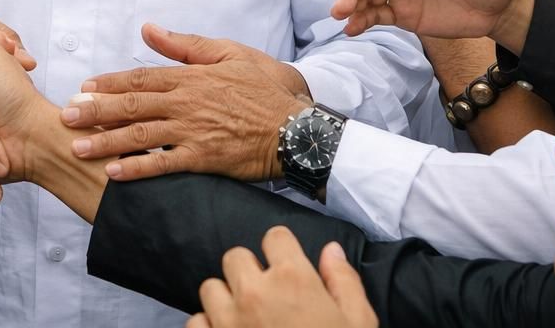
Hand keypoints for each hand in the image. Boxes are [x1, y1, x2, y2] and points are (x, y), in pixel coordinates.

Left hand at [60, 24, 306, 182]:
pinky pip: (164, 165)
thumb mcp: (231, 54)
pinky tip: (114, 173)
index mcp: (191, 77)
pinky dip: (137, 169)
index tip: (84, 88)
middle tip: (66, 117)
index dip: (110, 83)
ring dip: (106, 140)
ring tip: (78, 147)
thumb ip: (187, 44)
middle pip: (132, 105)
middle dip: (95, 111)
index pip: (142, 77)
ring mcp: (193, 131)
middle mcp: (186, 102)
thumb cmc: (268, 89)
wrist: (298, 128)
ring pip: (141, 135)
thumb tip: (150, 28)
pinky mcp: (204, 158)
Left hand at [190, 230, 377, 327]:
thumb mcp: (358, 323)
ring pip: (211, 288)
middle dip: (249, 272)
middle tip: (267, 296)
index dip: (283, 252)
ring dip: (226, 299)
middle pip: (236, 257)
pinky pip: (196, 321)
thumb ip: (344, 282)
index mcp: (293, 279)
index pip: (275, 237)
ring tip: (246, 319)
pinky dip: (209, 327)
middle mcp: (254, 292)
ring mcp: (228, 319)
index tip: (287, 268)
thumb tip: (331, 250)